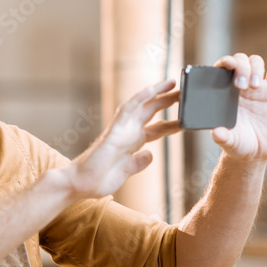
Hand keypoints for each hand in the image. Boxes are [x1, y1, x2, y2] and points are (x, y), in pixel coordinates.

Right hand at [63, 78, 179, 199]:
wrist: (81, 183)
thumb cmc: (98, 179)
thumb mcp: (126, 171)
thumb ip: (138, 162)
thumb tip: (150, 155)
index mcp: (132, 144)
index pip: (156, 129)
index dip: (171, 124)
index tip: (185, 120)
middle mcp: (128, 133)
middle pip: (152, 113)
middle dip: (168, 103)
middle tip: (186, 94)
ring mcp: (121, 129)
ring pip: (142, 105)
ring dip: (156, 93)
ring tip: (172, 84)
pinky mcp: (115, 129)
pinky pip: (128, 108)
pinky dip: (140, 98)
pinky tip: (153, 89)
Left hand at [212, 45, 266, 162]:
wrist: (254, 152)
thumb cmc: (237, 145)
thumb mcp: (229, 143)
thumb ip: (223, 137)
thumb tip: (216, 132)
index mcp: (223, 93)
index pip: (222, 69)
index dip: (225, 62)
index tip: (229, 66)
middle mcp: (238, 86)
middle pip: (240, 61)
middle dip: (241, 68)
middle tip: (241, 86)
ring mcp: (255, 87)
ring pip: (255, 63)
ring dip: (255, 69)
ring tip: (254, 86)